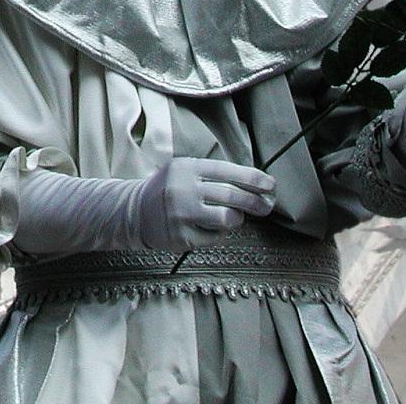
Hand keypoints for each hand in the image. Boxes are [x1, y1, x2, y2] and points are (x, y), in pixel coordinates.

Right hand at [135, 158, 275, 251]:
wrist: (135, 211)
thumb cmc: (169, 189)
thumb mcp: (185, 172)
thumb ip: (213, 176)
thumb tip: (253, 186)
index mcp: (187, 168)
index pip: (227, 171)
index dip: (253, 178)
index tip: (270, 185)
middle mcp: (184, 189)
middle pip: (231, 195)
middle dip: (255, 201)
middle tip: (267, 206)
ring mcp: (182, 214)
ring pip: (226, 218)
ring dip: (236, 219)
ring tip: (233, 217)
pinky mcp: (182, 237)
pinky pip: (214, 238)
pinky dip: (218, 234)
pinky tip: (209, 228)